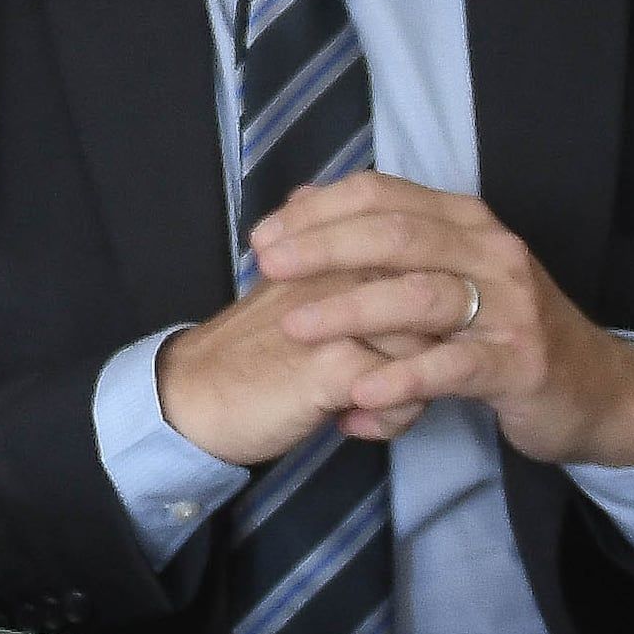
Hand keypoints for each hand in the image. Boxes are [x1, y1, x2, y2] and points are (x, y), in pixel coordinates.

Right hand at [150, 269, 434, 469]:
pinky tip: (354, 424)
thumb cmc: (251, 347)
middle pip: (439, 303)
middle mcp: (347, 272)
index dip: (432, 310)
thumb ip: (326, 256)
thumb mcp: (295, 288)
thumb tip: (328, 209)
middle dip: (438, 350)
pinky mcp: (332, 366)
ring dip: (417, 388)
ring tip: (373, 406)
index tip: (399, 345)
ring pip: (429, 347)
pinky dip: (392, 416)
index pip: (428, 264)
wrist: (194, 393)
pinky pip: (399, 390)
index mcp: (343, 249)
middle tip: (397, 381)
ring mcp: (341, 317)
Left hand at [245, 171, 633, 468]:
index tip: (264, 235)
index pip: (385, 194)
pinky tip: (360, 391)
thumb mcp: (448, 275)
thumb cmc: (502, 332)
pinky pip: (454, 367)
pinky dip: (404, 376)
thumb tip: (301, 205)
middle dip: (324, 247)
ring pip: (422, 295)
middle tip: (267, 267)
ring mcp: (511, 307)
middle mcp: (492, 252)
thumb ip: (385, 245)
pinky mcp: (521, 364)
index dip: (319, 210)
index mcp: (467, 223)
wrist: (593, 390)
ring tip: (295, 327)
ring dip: (352, 310)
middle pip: (398, 234)